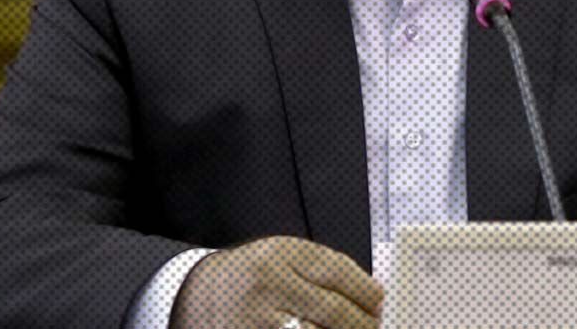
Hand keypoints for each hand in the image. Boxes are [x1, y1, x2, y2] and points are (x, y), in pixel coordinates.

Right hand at [170, 235, 383, 328]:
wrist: (196, 295)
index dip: (366, 291)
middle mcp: (269, 284)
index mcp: (281, 254)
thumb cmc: (251, 278)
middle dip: (361, 324)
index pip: (337, 272)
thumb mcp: (281, 258)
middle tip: (372, 327)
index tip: (379, 303)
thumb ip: (322, 272)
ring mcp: (257, 319)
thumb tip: (370, 295)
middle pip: (332, 310)